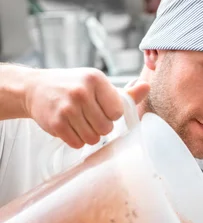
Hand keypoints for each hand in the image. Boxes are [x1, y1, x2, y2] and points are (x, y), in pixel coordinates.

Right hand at [24, 68, 148, 148]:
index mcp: (95, 79)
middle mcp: (81, 91)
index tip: (100, 108)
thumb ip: (124, 92)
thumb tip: (147, 87)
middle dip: (100, 127)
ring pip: (93, 139)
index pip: (118, 112)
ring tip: (79, 122)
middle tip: (88, 117)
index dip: (111, 115)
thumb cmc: (73, 86)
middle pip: (107, 128)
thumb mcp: (97, 84)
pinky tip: (69, 127)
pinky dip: (76, 140)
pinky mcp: (56, 123)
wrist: (35, 88)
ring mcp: (67, 108)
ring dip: (88, 135)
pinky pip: (78, 144)